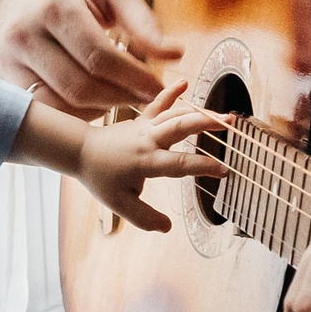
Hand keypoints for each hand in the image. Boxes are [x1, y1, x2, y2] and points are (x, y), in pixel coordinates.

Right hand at [0, 0, 181, 113]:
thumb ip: (143, 22)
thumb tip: (175, 55)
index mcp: (54, 6)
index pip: (99, 58)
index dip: (134, 79)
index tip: (160, 87)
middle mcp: (23, 33)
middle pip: (79, 88)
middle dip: (119, 98)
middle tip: (145, 98)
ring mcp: (7, 57)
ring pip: (59, 105)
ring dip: (96, 111)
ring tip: (121, 98)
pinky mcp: (3, 74)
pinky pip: (41, 108)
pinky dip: (71, 113)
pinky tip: (93, 102)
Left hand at [75, 80, 226, 232]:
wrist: (80, 151)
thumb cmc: (100, 177)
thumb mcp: (119, 204)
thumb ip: (144, 218)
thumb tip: (167, 228)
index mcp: (146, 161)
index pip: (179, 164)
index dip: (203, 166)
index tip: (224, 170)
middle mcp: (148, 140)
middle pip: (180, 127)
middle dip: (206, 124)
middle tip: (230, 124)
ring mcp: (145, 127)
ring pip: (175, 114)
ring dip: (199, 112)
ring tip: (223, 115)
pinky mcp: (142, 120)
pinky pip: (158, 103)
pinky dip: (171, 92)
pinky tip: (185, 83)